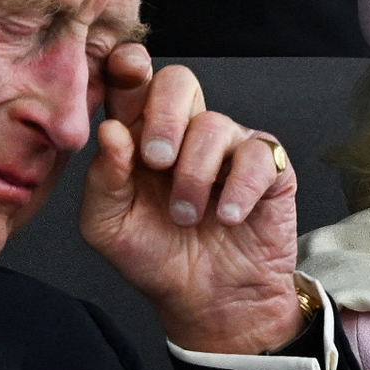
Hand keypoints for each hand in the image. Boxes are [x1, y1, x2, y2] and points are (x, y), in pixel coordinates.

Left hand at [79, 45, 303, 353]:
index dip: (128, 66)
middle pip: (178, 81)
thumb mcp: (108, 227)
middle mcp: (184, 131)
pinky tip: (227, 217)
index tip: (125, 71)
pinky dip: (238, 189)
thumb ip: (102, 178)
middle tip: (156, 161)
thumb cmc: (155, 258)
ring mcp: (227, 147)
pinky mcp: (267, 167)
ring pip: (214, 124)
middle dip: (164, 116)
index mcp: (138, 135)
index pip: (133, 81)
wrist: (207, 302)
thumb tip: (111, 131)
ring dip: (194, 175)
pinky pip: (256, 155)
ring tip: (186, 217)